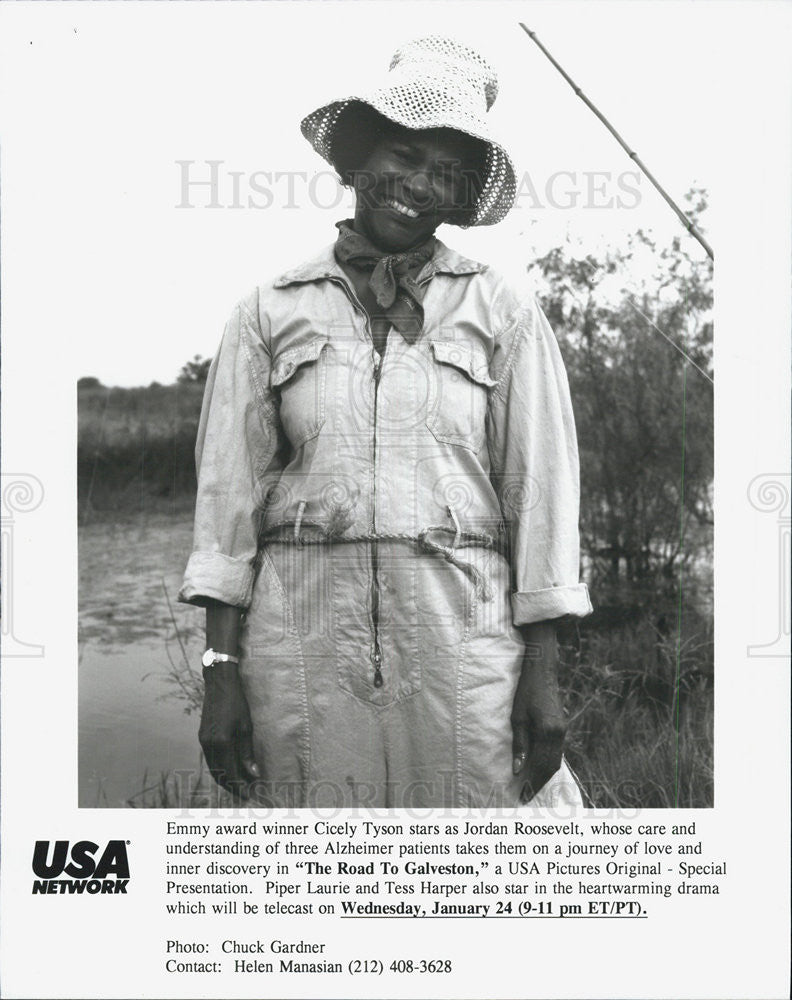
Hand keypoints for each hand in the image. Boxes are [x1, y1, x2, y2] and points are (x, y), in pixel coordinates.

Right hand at [198, 661, 258, 798]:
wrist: (219, 684)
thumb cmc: (237, 703)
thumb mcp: (247, 727)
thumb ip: (247, 753)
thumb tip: (254, 774)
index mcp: (221, 743)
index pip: (230, 773)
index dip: (240, 786)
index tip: (250, 795)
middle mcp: (209, 745)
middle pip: (219, 774)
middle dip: (231, 786)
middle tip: (245, 794)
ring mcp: (203, 740)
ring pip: (212, 768)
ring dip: (224, 778)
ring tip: (238, 785)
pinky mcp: (202, 736)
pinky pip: (210, 758)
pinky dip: (219, 767)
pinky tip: (228, 768)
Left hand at [511, 622, 565, 801]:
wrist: (542, 672)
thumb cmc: (526, 692)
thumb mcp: (518, 718)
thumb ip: (520, 745)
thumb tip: (518, 770)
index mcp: (549, 732)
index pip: (541, 766)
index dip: (532, 783)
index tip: (523, 796)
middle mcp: (560, 734)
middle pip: (551, 767)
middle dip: (539, 784)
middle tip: (527, 797)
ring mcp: (563, 731)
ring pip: (556, 760)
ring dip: (545, 775)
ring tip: (532, 788)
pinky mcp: (562, 727)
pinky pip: (557, 752)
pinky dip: (549, 763)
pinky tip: (539, 769)